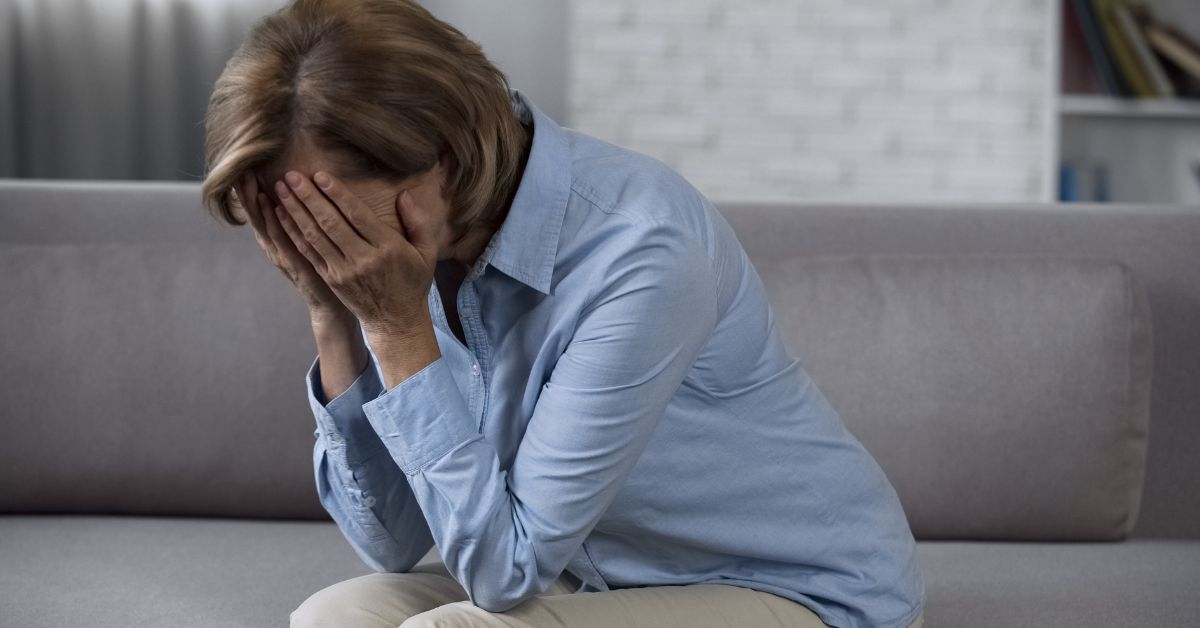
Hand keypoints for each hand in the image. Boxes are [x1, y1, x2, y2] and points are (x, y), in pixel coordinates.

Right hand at [233, 170, 348, 320]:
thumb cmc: (323, 269)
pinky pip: (286, 243)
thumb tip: (298, 195)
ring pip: (267, 226)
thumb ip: (300, 222)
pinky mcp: (298, 268)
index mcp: (278, 241)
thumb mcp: (308, 243)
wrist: (331, 306)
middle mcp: (276, 248)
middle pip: (257, 215)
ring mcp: (285, 258)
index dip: (250, 191)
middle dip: (247, 192)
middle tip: (238, 167)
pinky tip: (273, 208)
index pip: (260, 211)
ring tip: (248, 181)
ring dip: (257, 203)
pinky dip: (278, 225)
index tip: (242, 166)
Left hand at [272, 170, 438, 338]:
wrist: (395, 322)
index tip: (320, 175)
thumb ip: (418, 222)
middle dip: (308, 197)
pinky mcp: (331, 278)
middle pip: (331, 223)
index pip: (358, 216)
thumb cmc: (412, 283)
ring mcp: (343, 271)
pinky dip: (293, 232)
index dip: (337, 194)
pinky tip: (282, 215)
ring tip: (281, 189)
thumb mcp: (426, 253)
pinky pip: (309, 252)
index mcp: (387, 248)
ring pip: (315, 236)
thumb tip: (404, 195)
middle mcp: (362, 259)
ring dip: (295, 211)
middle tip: (290, 175)